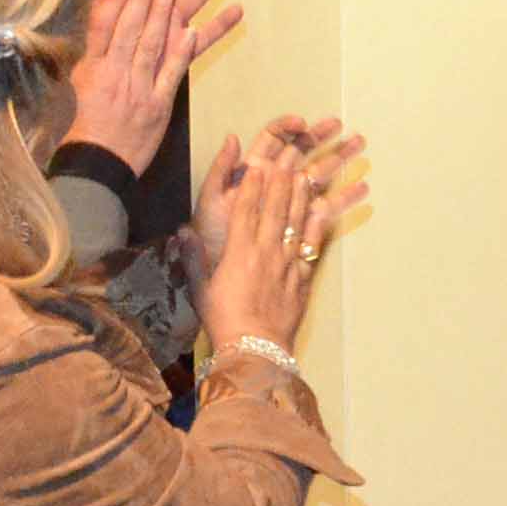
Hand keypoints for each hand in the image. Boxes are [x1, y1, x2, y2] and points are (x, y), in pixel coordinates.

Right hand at [64, 0, 242, 170]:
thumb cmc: (88, 114)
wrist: (90, 162)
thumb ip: (108, 34)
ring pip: (174, 20)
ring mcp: (139, 74)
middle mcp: (118, 51)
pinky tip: (232, 12)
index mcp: (100, 39)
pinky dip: (207, 36)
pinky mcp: (159, 98)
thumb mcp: (87, 67)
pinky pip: (184, 61)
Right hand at [190, 121, 368, 359]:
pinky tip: (323, 207)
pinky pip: (311, 246)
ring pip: (295, 222)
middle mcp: (265, 252)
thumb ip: (193, 258)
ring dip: (300, 195)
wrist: (255, 349)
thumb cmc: (223, 320)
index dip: (251, 185)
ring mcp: (286, 264)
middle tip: (287, 156)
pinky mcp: (301, 278)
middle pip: (274, 209)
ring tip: (306, 172)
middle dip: (280, 180)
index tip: (256, 165)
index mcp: (238, 253)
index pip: (245, 210)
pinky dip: (317, 225)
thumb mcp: (200, 289)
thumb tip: (183, 231)